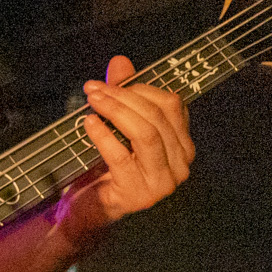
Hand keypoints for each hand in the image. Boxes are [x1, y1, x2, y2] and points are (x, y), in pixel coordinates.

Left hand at [56, 55, 195, 243]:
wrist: (91, 210)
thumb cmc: (107, 167)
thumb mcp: (116, 127)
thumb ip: (122, 96)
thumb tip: (120, 61)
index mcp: (182, 144)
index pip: (171, 105)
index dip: (140, 88)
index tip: (108, 82)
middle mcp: (181, 163)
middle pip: (158, 116)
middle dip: (123, 97)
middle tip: (94, 88)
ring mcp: (163, 182)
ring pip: (146, 134)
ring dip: (116, 112)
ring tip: (92, 101)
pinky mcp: (140, 194)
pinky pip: (123, 157)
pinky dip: (104, 136)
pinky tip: (89, 123)